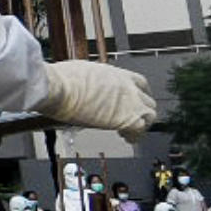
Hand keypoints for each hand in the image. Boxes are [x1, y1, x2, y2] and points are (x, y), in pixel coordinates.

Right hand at [36, 59, 158, 140]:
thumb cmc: (64, 79)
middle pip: (147, 100)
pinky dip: (135, 136)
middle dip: (141, 110)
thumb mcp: (83, 72)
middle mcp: (127, 86)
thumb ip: (95, 81)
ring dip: (142, 124)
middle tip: (133, 119)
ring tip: (130, 132)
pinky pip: (140, 130)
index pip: (140, 84)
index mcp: (117, 74)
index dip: (140, 94)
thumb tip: (89, 86)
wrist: (60, 88)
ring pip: (149, 115)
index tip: (135, 101)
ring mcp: (129, 102)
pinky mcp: (126, 118)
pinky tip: (126, 139)